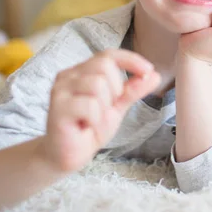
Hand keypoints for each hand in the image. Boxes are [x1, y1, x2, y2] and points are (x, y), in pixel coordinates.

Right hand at [39, 49, 159, 172]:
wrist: (69, 156)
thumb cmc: (90, 128)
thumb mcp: (117, 106)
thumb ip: (133, 90)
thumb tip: (154, 75)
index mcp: (82, 72)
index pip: (108, 55)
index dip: (130, 59)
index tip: (148, 70)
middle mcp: (68, 76)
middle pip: (104, 65)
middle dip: (116, 89)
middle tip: (107, 109)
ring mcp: (60, 91)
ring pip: (97, 84)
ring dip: (105, 107)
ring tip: (95, 120)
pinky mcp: (57, 108)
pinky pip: (90, 105)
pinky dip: (96, 119)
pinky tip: (86, 127)